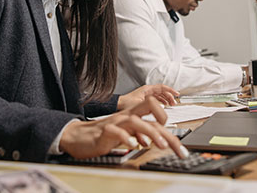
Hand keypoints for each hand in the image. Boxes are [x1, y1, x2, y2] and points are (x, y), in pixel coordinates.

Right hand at [59, 96, 187, 158]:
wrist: (79, 136)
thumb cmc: (105, 135)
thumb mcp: (129, 134)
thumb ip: (144, 134)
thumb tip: (163, 140)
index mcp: (134, 116)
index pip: (156, 113)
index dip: (169, 123)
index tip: (176, 140)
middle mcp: (127, 116)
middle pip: (150, 111)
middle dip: (166, 128)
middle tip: (176, 146)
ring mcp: (116, 122)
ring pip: (136, 121)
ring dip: (151, 133)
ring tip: (160, 145)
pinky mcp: (105, 131)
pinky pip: (116, 131)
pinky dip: (126, 138)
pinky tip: (133, 146)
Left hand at [117, 84, 178, 109]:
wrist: (117, 105)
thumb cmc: (125, 104)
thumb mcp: (139, 105)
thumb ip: (148, 106)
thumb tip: (158, 109)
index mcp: (147, 89)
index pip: (162, 87)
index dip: (170, 90)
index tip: (176, 94)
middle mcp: (147, 90)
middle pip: (162, 91)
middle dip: (169, 96)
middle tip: (174, 102)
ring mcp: (146, 94)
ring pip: (159, 95)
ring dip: (166, 99)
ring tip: (171, 104)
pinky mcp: (144, 98)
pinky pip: (156, 98)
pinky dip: (161, 101)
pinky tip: (163, 105)